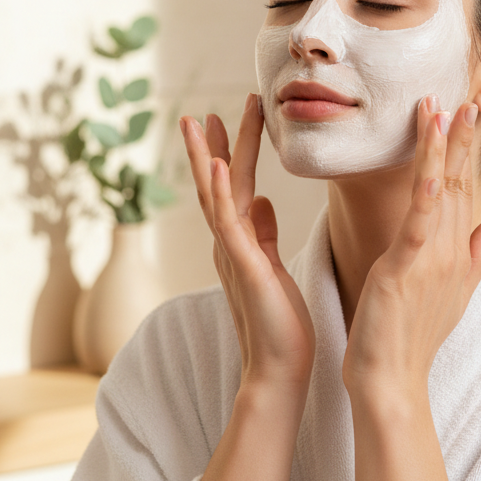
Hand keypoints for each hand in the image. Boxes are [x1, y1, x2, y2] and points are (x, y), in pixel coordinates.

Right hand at [181, 95, 314, 390]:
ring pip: (215, 197)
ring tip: (199, 123)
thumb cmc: (281, 323)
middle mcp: (230, 244)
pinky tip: (222, 167)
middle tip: (201, 111)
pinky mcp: (244, 268)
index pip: (234, 188)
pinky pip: (229, 224)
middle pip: (217, 185)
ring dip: (208, 158)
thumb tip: (266, 202)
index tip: (226, 118)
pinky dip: (224, 194)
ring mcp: (233, 255)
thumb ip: (265, 234)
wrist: (280, 369)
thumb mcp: (273, 267)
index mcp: (241, 242)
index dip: (229, 152)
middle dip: (211, 146)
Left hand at [342, 96, 480, 400]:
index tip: (465, 114)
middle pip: (457, 183)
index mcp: (457, 252)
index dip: (463, 151)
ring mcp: (432, 259)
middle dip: (461, 138)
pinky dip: (426, 189)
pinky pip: (420, 221)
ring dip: (442, 149)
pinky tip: (430, 164)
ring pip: (441, 193)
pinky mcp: (408, 268)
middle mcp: (451, 251)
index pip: (462, 190)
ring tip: (444, 110)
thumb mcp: (453, 293)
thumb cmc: (413, 339)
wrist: (392, 381)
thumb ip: (476, 257)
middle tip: (466, 96)